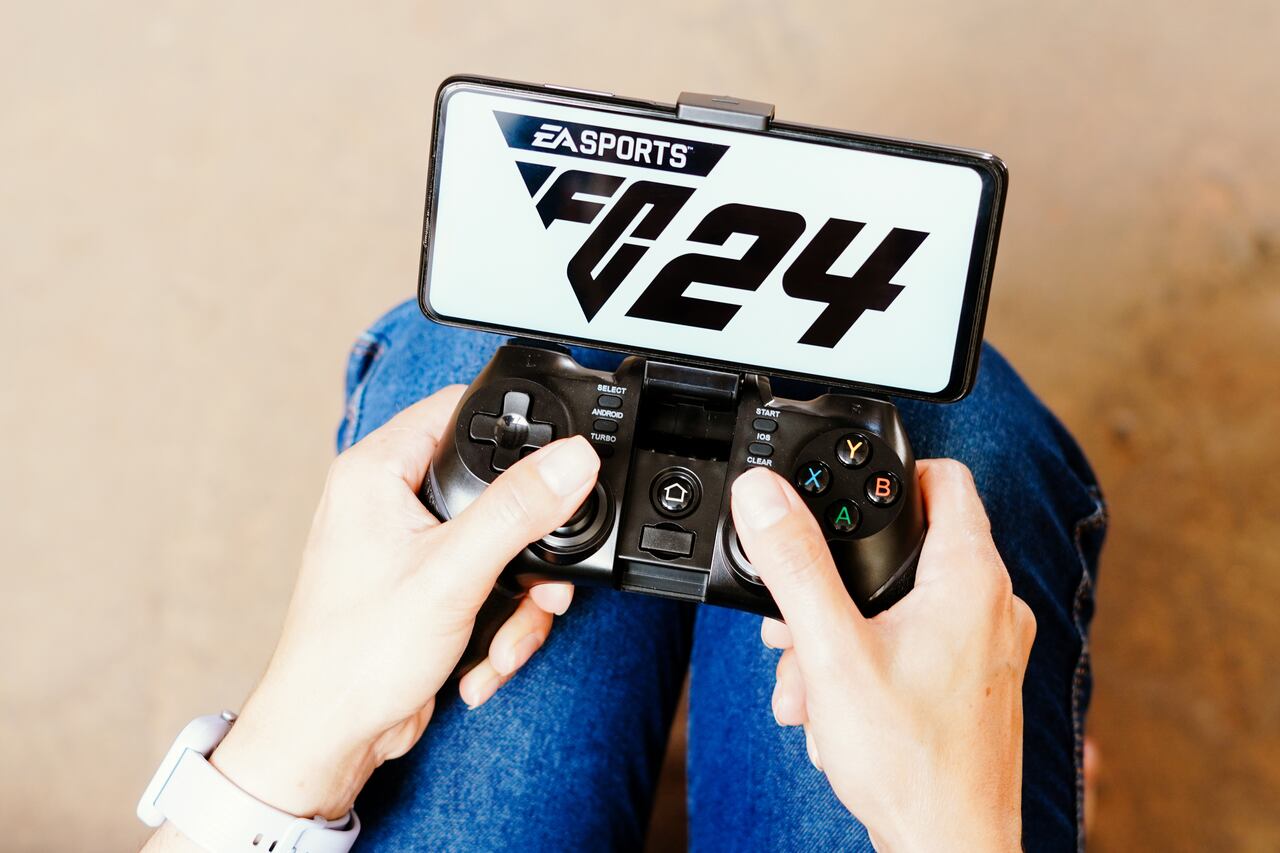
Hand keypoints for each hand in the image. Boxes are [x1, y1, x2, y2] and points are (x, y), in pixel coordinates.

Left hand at [209, 386, 599, 818]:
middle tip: (539, 579)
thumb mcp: (453, 573)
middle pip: (492, 486)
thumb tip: (572, 459)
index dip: (513, 427)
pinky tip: (486, 659)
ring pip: (497, 542)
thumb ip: (518, 511)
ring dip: (517, 599)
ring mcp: (405, 544)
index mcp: (376, 471)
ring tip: (507, 638)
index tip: (556, 461)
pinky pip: (485, 582)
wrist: (331, 737)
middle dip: (527, 547)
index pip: (457, 408)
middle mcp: (386, 500)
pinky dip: (498, 623)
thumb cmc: (355, 656)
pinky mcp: (423, 586)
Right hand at [730, 460, 1034, 851]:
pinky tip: (835, 713)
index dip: (888, 473)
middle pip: (905, 551)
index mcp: (970, 578)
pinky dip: (869, 669)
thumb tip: (764, 495)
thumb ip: (794, 565)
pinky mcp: (976, 686)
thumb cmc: (911, 762)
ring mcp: (989, 649)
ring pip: (901, 608)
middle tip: (797, 623)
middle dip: (836, 586)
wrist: (949, 850)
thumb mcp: (831, 651)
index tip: (841, 495)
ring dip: (841, 639)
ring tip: (809, 687)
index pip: (942, 476)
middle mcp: (993, 606)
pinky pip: (914, 649)